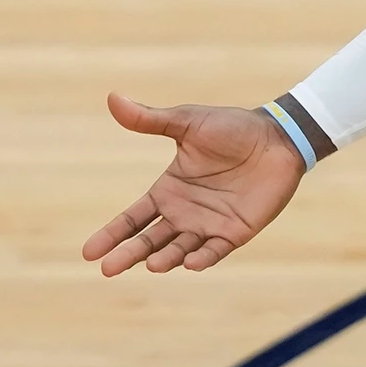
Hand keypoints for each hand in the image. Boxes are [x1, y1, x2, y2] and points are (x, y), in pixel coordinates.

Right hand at [81, 93, 305, 275]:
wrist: (277, 137)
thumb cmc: (232, 128)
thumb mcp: (187, 122)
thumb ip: (150, 119)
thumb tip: (112, 98)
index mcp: (168, 190)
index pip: (133, 218)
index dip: (112, 234)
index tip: (88, 252)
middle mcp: (184, 213)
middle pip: (149, 241)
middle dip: (128, 254)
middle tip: (108, 268)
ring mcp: (208, 225)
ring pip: (178, 250)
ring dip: (164, 258)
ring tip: (151, 264)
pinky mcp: (235, 232)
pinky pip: (214, 251)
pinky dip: (202, 258)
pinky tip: (190, 262)